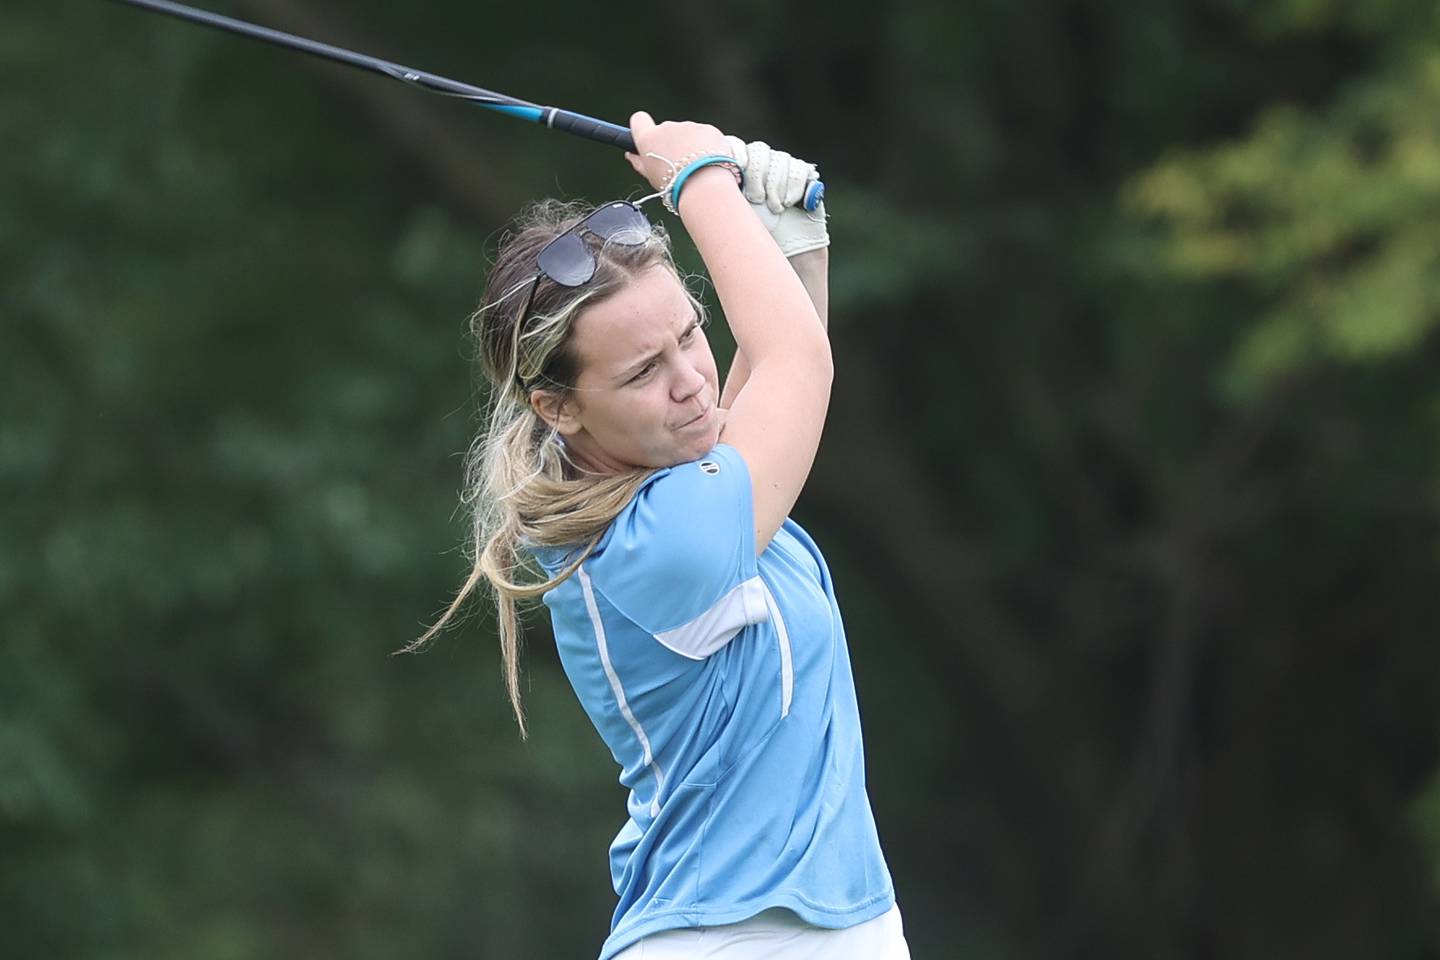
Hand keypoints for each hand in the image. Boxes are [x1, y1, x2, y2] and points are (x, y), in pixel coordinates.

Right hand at [624, 111, 731, 193]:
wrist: (704, 185)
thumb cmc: (675, 184)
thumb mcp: (650, 176)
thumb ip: (639, 162)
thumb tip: (632, 155)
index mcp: (649, 138)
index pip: (639, 120)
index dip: (643, 127)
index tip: (649, 137)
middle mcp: (667, 127)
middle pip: (667, 130)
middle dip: (672, 142)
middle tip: (679, 163)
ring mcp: (688, 126)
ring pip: (688, 133)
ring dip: (691, 145)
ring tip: (697, 167)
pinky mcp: (707, 129)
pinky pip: (705, 135)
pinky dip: (707, 146)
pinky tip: (709, 162)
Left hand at [724, 136, 829, 257]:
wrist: (785, 261)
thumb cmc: (753, 244)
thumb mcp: (731, 219)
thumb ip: (720, 199)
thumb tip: (704, 175)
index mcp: (739, 173)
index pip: (736, 147)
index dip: (736, 153)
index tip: (736, 170)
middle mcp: (761, 169)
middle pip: (759, 151)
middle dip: (757, 173)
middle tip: (756, 199)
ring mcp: (784, 174)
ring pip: (781, 159)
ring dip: (776, 183)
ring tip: (774, 209)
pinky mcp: (805, 182)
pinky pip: (801, 169)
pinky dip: (794, 185)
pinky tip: (787, 204)